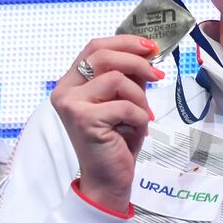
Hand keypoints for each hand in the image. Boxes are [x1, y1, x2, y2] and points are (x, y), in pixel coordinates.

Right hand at [52, 35, 165, 213]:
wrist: (108, 179)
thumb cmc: (116, 140)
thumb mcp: (123, 100)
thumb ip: (127, 77)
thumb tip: (147, 53)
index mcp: (70, 83)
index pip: (95, 47)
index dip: (125, 42)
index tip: (150, 47)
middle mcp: (65, 91)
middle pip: (103, 55)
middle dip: (137, 62)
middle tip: (157, 75)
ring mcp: (71, 105)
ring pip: (117, 79)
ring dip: (140, 97)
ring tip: (142, 115)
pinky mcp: (84, 120)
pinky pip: (125, 106)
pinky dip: (140, 117)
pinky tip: (137, 130)